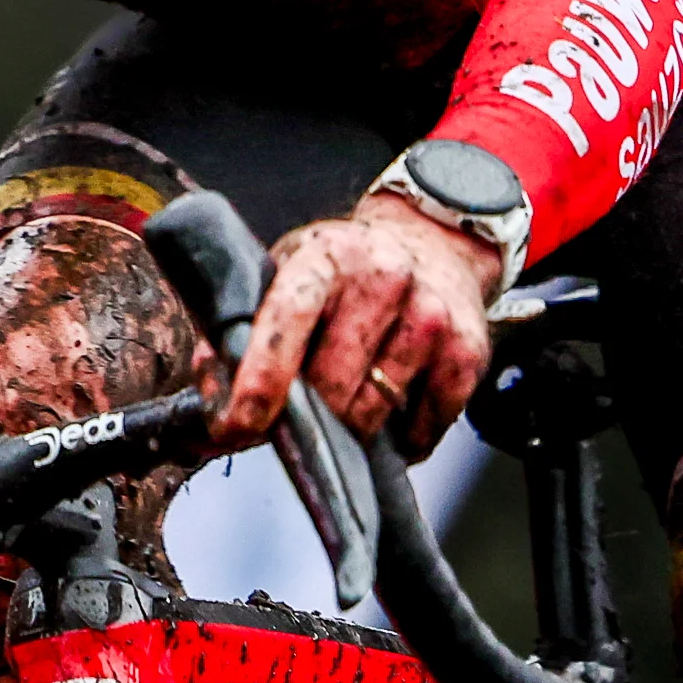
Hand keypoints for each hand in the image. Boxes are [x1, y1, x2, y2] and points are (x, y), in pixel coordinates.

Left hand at [200, 195, 500, 457]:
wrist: (433, 244)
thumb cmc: (344, 271)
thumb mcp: (284, 274)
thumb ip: (238, 330)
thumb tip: (215, 399)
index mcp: (326, 256)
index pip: (288, 317)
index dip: (261, 377)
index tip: (240, 422)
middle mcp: (384, 277)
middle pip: (330, 383)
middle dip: (306, 414)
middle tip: (297, 413)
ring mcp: (430, 315)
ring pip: (372, 412)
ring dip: (351, 425)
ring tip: (348, 396)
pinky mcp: (467, 354)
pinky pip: (421, 429)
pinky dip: (400, 438)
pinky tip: (391, 406)